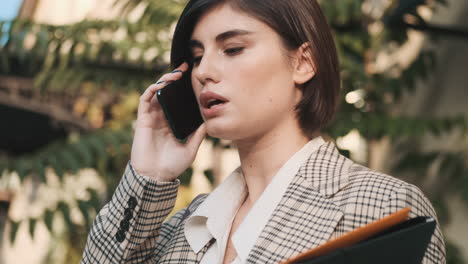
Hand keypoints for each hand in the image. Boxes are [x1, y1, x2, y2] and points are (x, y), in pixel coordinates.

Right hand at [130, 62, 205, 180]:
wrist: (156, 177)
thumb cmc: (172, 166)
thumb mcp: (191, 148)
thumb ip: (198, 135)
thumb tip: (209, 121)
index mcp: (171, 124)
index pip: (177, 101)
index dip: (183, 89)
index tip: (193, 78)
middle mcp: (161, 118)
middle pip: (166, 93)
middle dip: (174, 78)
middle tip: (185, 67)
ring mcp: (151, 118)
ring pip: (156, 92)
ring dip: (164, 80)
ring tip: (176, 73)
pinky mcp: (142, 120)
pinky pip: (145, 99)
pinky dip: (153, 89)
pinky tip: (163, 84)